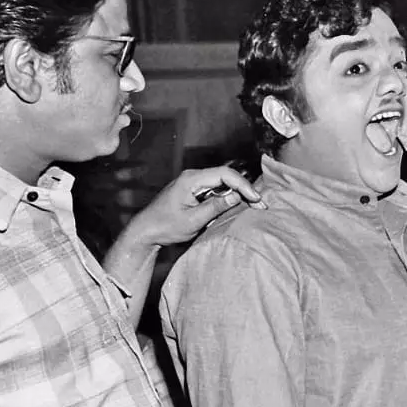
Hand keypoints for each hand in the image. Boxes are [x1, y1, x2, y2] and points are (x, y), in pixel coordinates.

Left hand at [129, 166, 266, 247]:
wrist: (145, 231)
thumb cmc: (164, 226)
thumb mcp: (193, 220)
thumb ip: (215, 206)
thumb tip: (237, 195)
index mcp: (191, 179)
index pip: (225, 174)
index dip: (243, 185)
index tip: (256, 199)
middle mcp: (193, 177)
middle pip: (226, 177)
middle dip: (245, 189)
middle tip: (261, 204)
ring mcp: (193, 183)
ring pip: (223, 183)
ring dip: (238, 194)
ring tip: (254, 206)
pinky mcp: (194, 192)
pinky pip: (216, 190)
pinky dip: (228, 198)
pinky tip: (238, 206)